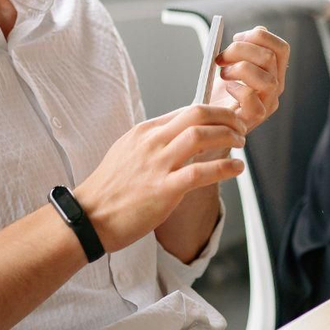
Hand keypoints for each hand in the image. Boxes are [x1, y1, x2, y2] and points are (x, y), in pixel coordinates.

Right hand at [76, 105, 245, 252]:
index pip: (185, 111)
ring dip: (228, 136)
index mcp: (144, 132)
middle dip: (225, 116)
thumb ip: (152, 143)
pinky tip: (237, 169)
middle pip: (197, 114)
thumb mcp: (127, 153)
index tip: (226, 120)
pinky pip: (201, 172)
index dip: (212, 112)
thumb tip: (178, 138)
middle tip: (240, 127)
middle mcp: (152, 143)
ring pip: (201, 135)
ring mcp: (158, 165)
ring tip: (241, 143)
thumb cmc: (109, 190)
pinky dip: (225, 167)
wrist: (88, 218)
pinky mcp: (164, 190)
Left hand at [210, 26, 289, 135]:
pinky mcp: (254, 118)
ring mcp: (267, 104)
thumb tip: (257, 31)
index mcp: (274, 72)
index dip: (259, 37)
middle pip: (269, 57)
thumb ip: (247, 49)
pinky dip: (236, 88)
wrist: (210, 120)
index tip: (236, 38)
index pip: (281, 48)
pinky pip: (251, 98)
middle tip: (221, 57)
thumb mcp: (234, 65)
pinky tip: (227, 88)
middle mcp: (276, 87)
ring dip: (238, 70)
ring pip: (266, 79)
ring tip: (223, 74)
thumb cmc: (221, 92)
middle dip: (240, 50)